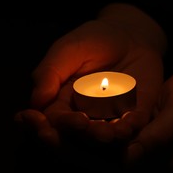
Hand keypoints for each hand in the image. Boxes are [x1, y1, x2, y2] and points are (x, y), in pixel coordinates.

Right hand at [15, 3, 166, 146]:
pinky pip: (133, 126)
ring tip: (104, 132)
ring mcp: (110, 119)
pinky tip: (128, 123)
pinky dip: (130, 127)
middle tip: (78, 123)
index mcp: (62, 104)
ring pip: (102, 137)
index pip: (49, 121)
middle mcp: (85, 117)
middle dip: (73, 133)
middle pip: (74, 136)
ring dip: (102, 137)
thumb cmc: (92, 41)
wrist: (129, 35)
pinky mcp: (136, 114)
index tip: (39, 125)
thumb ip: (50, 73)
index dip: (41, 127)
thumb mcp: (67, 50)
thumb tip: (36, 102)